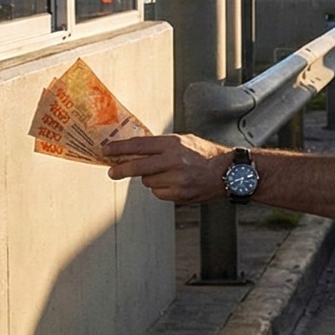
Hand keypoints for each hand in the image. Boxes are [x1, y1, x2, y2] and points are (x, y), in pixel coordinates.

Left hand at [105, 134, 232, 204]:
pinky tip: (176, 184)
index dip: (119, 148)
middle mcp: (173, 160)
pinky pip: (158, 193)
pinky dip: (162, 189)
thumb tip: (134, 149)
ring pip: (148, 181)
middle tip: (112, 172)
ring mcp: (176, 179)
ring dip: (151, 179)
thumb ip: (161, 145)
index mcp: (173, 144)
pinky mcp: (179, 194)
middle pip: (137, 166)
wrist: (228, 172)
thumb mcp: (184, 141)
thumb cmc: (205, 155)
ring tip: (168, 174)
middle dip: (120, 170)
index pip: (139, 145)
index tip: (107, 151)